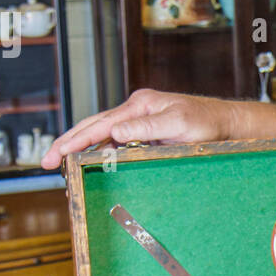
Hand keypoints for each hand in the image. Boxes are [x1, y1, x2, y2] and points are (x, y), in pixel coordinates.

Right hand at [40, 89, 226, 169]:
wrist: (228, 126)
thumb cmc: (208, 124)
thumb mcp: (179, 124)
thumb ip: (147, 126)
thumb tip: (114, 131)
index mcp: (140, 105)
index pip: (100, 124)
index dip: (75, 140)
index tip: (56, 154)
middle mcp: (137, 112)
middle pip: (93, 128)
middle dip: (68, 144)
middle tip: (47, 162)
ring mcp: (141, 123)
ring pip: (102, 137)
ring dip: (82, 152)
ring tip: (63, 169)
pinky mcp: (147, 136)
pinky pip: (117, 145)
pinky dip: (100, 155)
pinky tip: (90, 166)